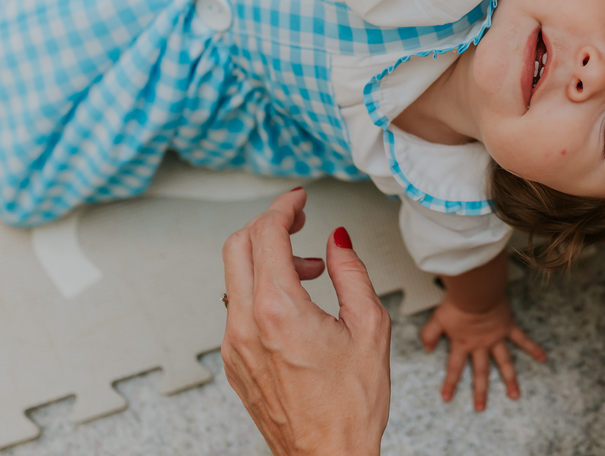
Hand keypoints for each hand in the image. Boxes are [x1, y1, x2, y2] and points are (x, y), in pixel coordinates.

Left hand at [221, 188, 391, 455]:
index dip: (284, 207)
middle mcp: (246, 326)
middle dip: (267, 225)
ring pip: (235, 277)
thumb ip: (351, 273)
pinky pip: (238, 308)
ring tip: (312, 272)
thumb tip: (338, 241)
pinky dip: (262, 289)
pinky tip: (298, 304)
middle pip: (237, 246)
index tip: (300, 199)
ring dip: (268, 259)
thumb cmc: (352, 405)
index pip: (267, 234)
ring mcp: (234, 347)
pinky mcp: (235, 363)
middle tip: (298, 220)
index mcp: (279, 312)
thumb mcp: (370, 327)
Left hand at [420, 296, 546, 411]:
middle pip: (480, 372)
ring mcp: (496, 338)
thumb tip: (425, 348)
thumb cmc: (457, 302)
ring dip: (510, 380)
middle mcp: (480, 345)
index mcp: (463, 344)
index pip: (455, 368)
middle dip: (480, 391)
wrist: (476, 291)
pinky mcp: (508, 327)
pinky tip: (543, 358)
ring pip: (504, 363)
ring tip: (515, 395)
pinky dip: (533, 348)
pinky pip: (523, 339)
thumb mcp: (437, 319)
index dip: (450, 384)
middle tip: (480, 408)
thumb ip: (429, 334)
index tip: (447, 398)